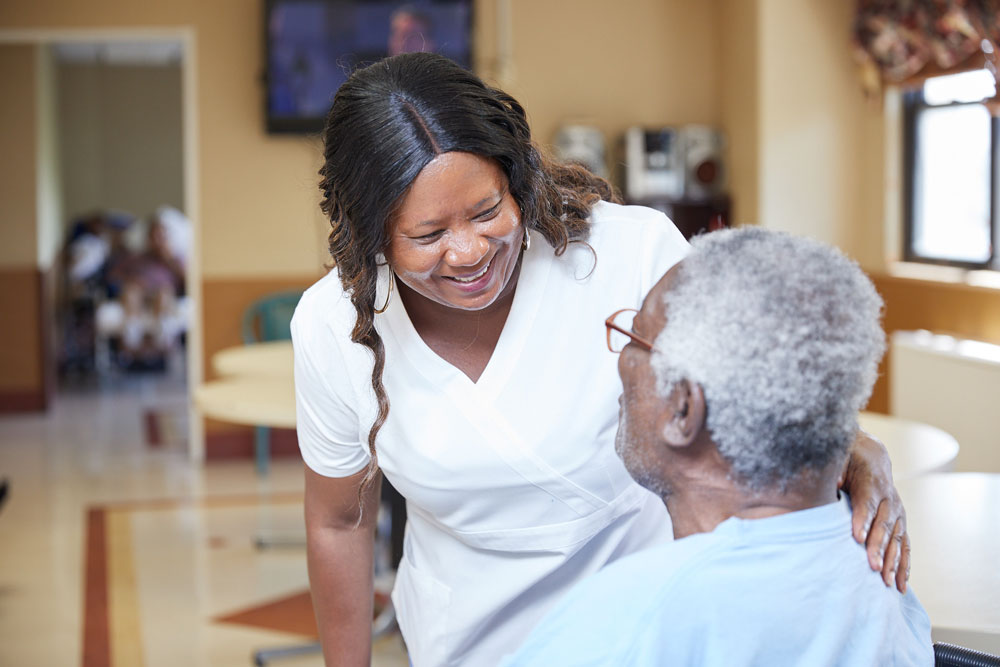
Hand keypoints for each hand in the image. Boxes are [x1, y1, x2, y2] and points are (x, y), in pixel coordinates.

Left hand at [839, 429, 909, 592]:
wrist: (870, 456)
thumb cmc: (847, 461)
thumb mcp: (838, 461)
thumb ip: (831, 472)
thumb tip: (824, 483)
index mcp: (871, 481)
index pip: (867, 503)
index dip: (863, 520)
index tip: (857, 538)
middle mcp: (889, 498)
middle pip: (883, 525)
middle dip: (878, 546)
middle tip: (873, 567)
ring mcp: (897, 512)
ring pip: (897, 538)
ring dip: (893, 561)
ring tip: (888, 582)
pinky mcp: (899, 524)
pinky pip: (905, 546)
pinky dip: (904, 565)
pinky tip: (901, 584)